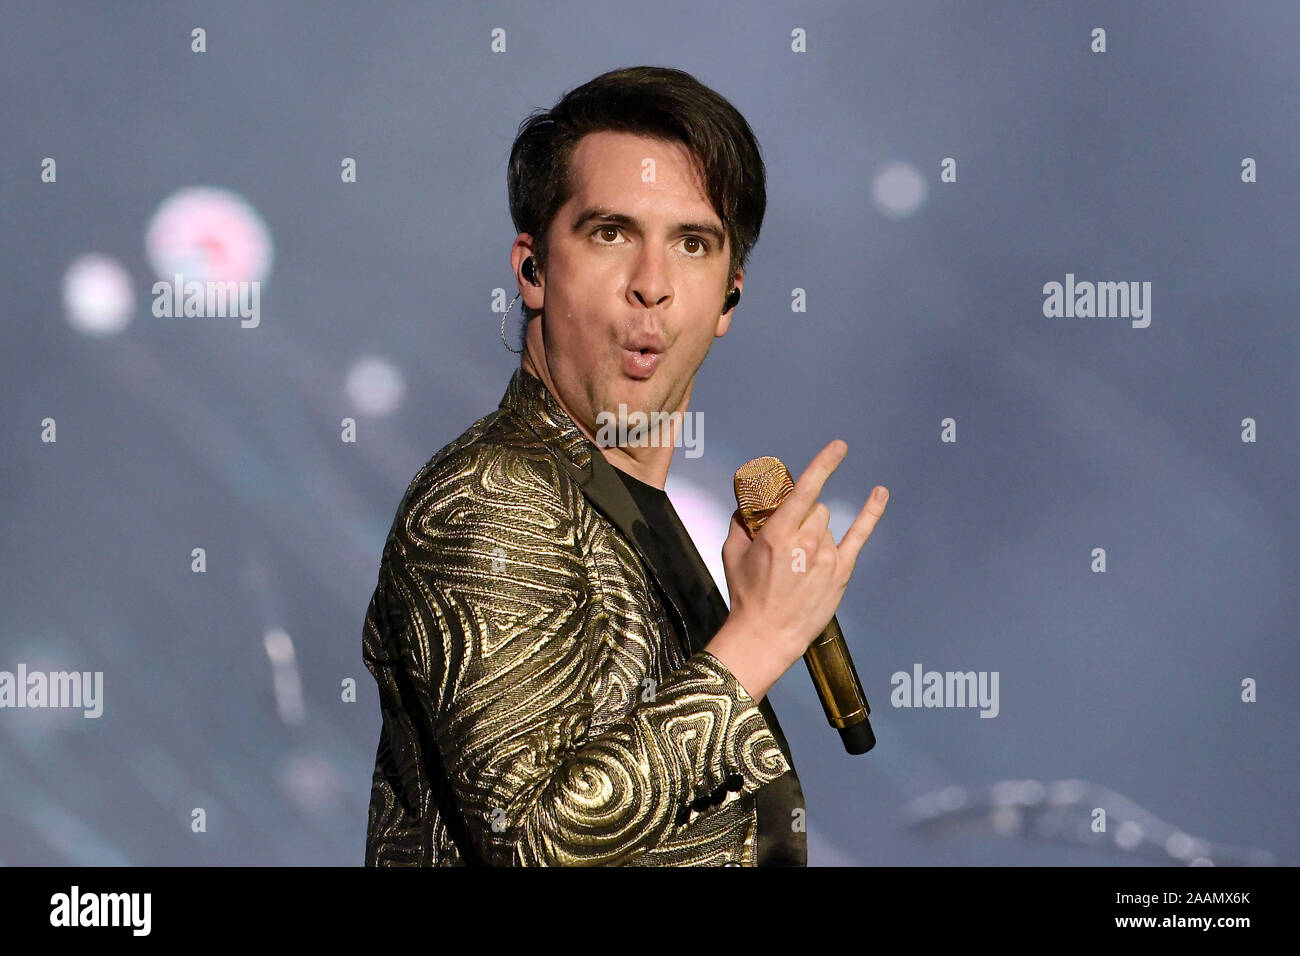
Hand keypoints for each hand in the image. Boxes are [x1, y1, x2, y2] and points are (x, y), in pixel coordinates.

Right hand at [708, 439, 887, 700]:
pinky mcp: (840, 571)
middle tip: (788, 538)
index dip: (824, 464)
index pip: (806, 490)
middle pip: (815, 508)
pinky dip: (870, 513)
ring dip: (815, 532)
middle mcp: (806, 541)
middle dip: (802, 515)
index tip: (839, 447)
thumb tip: (745, 506)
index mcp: (778, 534)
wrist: (766, 635)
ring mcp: (827, 557)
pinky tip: (880, 494)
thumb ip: (740, 523)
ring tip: (798, 562)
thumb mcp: (732, 553)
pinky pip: (859, 535)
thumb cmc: (747, 596)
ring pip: (827, 525)